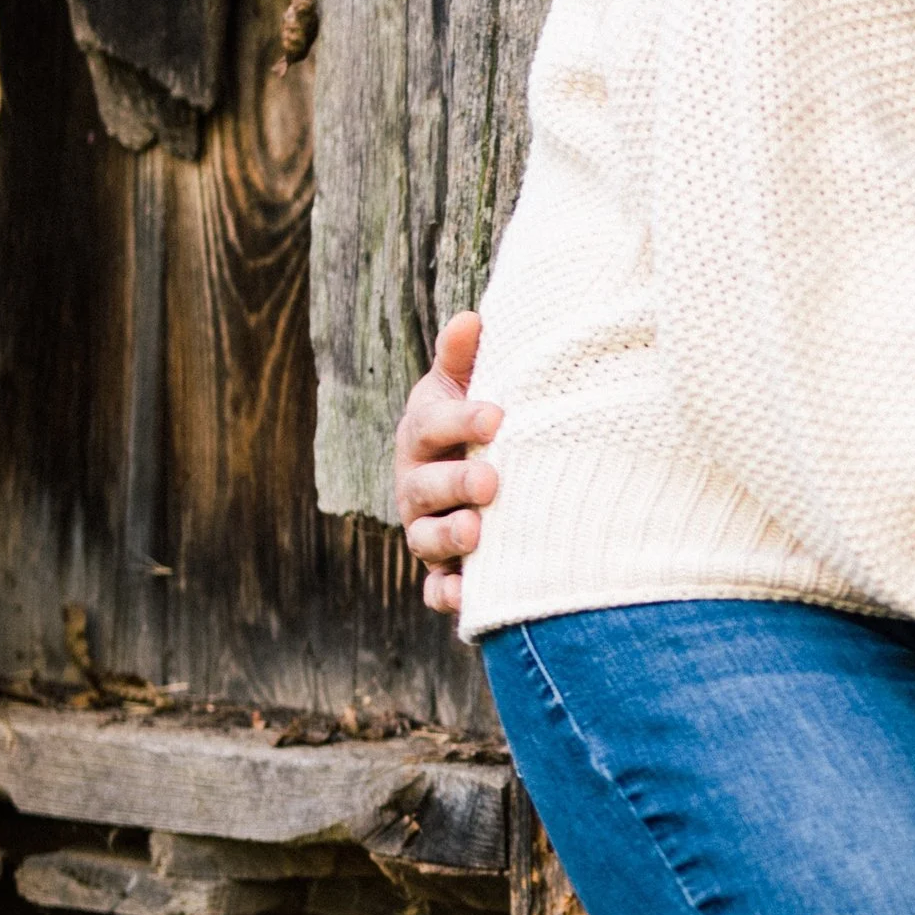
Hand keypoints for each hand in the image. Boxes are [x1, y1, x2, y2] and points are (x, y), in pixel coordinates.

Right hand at [394, 309, 501, 615]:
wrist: (474, 476)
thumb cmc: (473, 426)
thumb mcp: (464, 388)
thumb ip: (464, 359)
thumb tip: (473, 317)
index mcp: (422, 435)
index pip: (432, 425)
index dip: (461, 420)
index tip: (498, 414)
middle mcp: (416, 485)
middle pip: (425, 486)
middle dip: (456, 484)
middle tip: (491, 481)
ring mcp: (426, 529)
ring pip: (425, 538)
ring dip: (449, 538)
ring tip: (479, 532)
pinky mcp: (441, 569)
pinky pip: (435, 588)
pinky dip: (446, 595)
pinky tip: (465, 597)